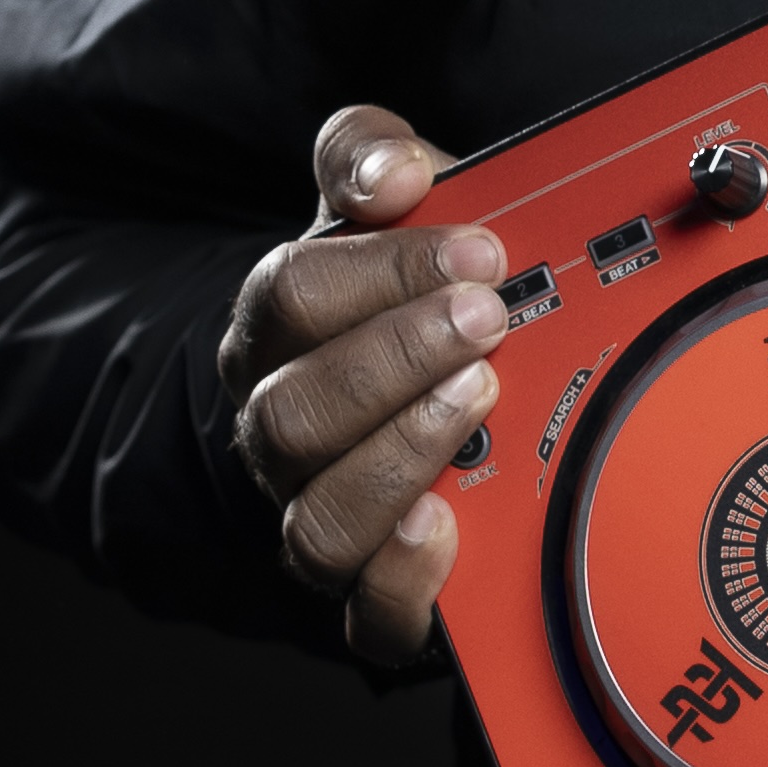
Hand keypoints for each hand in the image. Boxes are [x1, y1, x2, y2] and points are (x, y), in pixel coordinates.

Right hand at [218, 105, 509, 669]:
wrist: (421, 384)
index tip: (479, 251)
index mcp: (280, 329)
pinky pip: (366, 613)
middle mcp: (283, 427)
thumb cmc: (407, 291)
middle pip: (294, 410)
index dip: (385, 272)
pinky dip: (405, 581)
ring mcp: (319, 509)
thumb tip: (391, 173)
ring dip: (403, 455)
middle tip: (487, 321)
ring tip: (481, 399)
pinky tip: (449, 526)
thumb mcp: (390, 201)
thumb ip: (372, 154)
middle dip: (397, 360)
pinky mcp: (373, 586)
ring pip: (319, 516)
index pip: (292, 295)